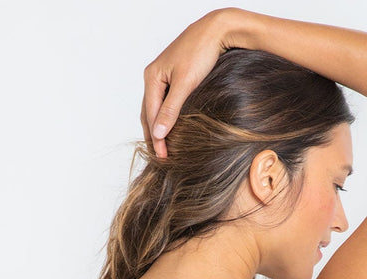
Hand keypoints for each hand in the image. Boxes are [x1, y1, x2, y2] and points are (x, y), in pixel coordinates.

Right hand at [140, 9, 234, 158]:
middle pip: (149, 114)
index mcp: (152, 77)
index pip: (150, 115)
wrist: (217, 30)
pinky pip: (166, 103)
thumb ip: (171, 109)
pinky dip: (167, 118)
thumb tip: (159, 133)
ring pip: (156, 109)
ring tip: (166, 148)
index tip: (163, 157)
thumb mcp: (186, 83)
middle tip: (162, 158)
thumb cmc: (201, 52)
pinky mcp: (174, 77)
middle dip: (154, 136)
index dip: (156, 139)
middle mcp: (153, 77)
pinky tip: (173, 128)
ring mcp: (163, 77)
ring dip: (160, 128)